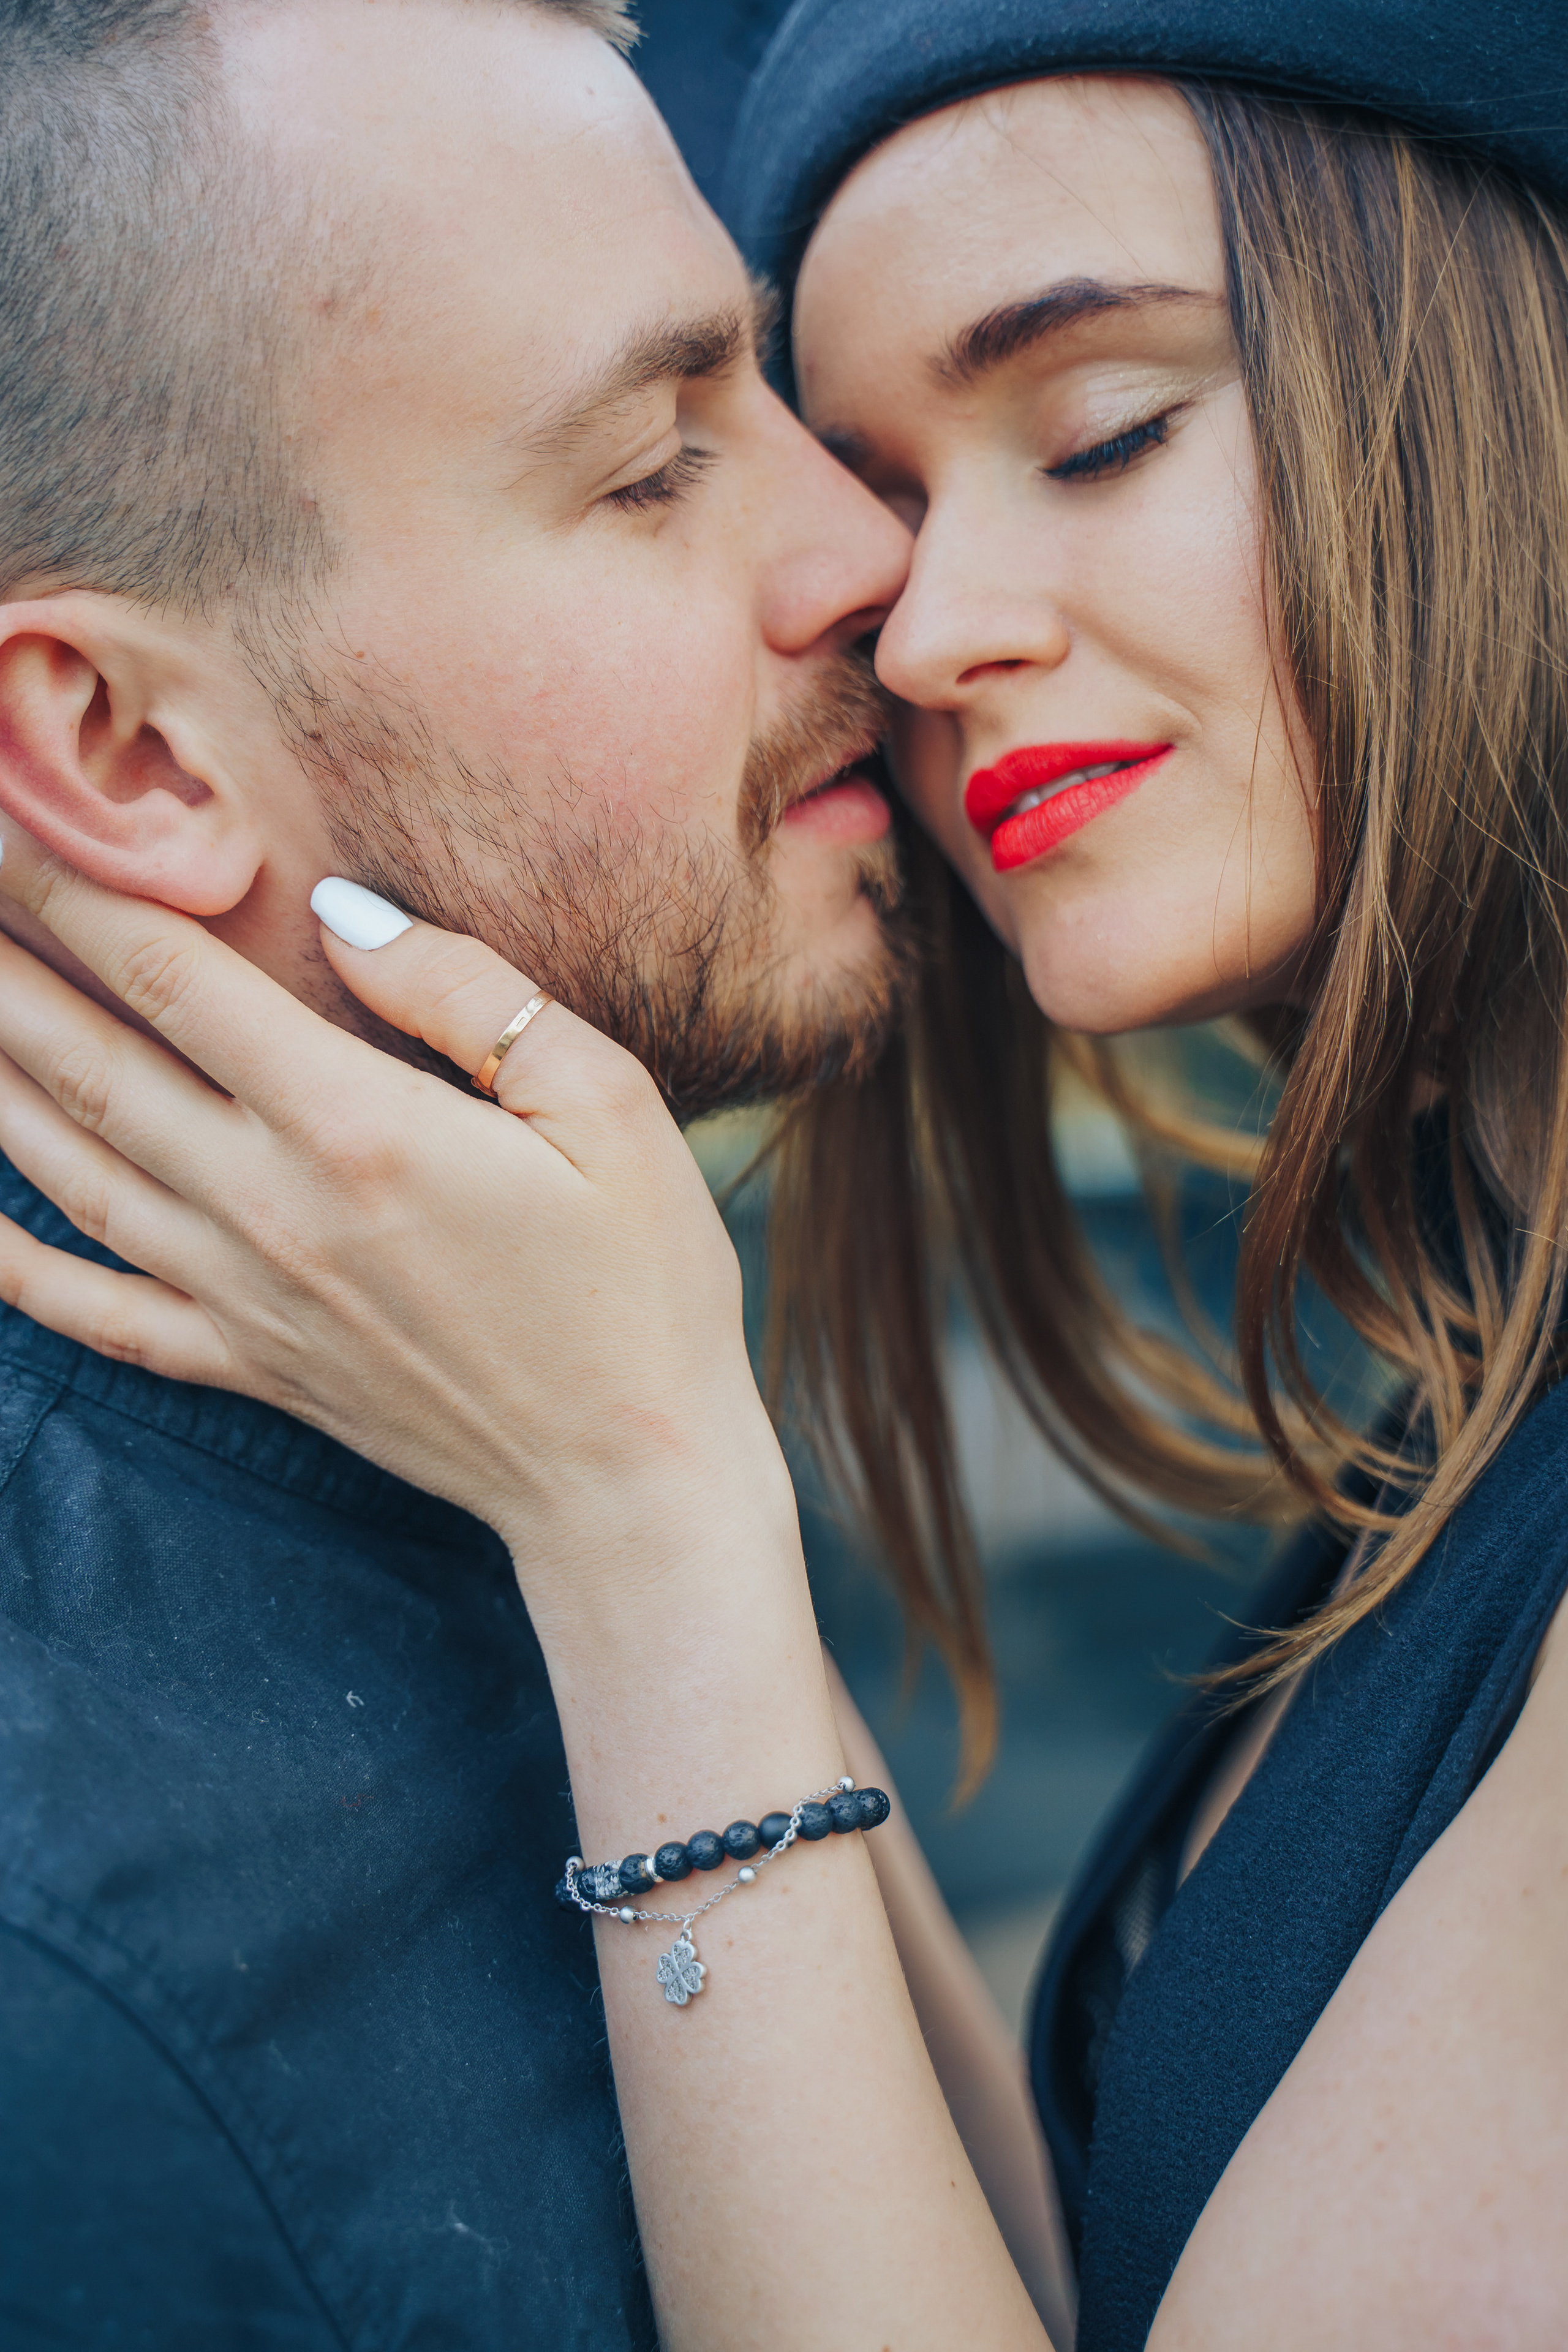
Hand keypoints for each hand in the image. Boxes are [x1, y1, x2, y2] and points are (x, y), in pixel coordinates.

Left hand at [0, 845, 795, 1633]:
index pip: (173, 978)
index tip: (12, 824)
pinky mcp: (250, 1367)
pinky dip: (13, 1265)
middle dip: (4, 970)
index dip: (74, 891)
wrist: (630, 1478)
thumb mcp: (607, 1104)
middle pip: (92, 1063)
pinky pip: (96, 1313)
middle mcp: (272, 1209)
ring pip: (71, 1171)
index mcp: (357, 1127)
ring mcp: (246, 1299)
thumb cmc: (641, 1282)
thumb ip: (465, 993)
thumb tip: (340, 910)